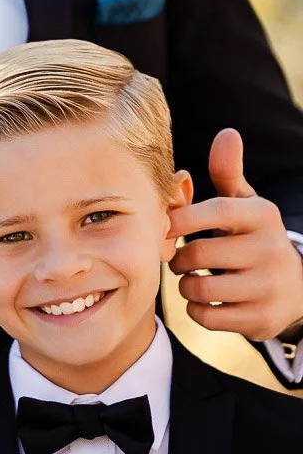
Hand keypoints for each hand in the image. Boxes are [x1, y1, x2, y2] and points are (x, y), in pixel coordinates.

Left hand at [168, 129, 302, 341]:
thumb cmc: (253, 236)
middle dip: (177, 257)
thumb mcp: (245, 204)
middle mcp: (270, 250)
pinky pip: (208, 317)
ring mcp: (268, 287)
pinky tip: (203, 300)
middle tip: (176, 258)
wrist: (296, 286)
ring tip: (189, 278)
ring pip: (200, 288)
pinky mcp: (262, 320)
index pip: (215, 211)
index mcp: (262, 216)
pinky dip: (196, 310)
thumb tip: (227, 133)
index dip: (180, 218)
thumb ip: (228, 172)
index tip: (163, 226)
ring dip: (185, 286)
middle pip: (198, 254)